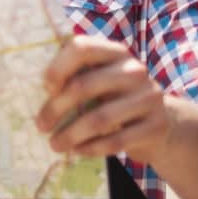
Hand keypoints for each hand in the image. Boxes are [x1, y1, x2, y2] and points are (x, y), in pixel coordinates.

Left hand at [35, 35, 172, 163]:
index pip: (81, 48)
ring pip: (99, 119)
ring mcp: (149, 98)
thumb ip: (74, 77)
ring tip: (55, 144)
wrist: (161, 121)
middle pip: (84, 86)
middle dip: (55, 109)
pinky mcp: (156, 126)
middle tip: (41, 126)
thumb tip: (36, 92)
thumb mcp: (99, 79)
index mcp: (114, 52)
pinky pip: (116, 141)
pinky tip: (78, 150)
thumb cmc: (115, 97)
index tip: (46, 89)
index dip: (58, 67)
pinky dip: (91, 148)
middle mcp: (134, 70)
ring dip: (70, 135)